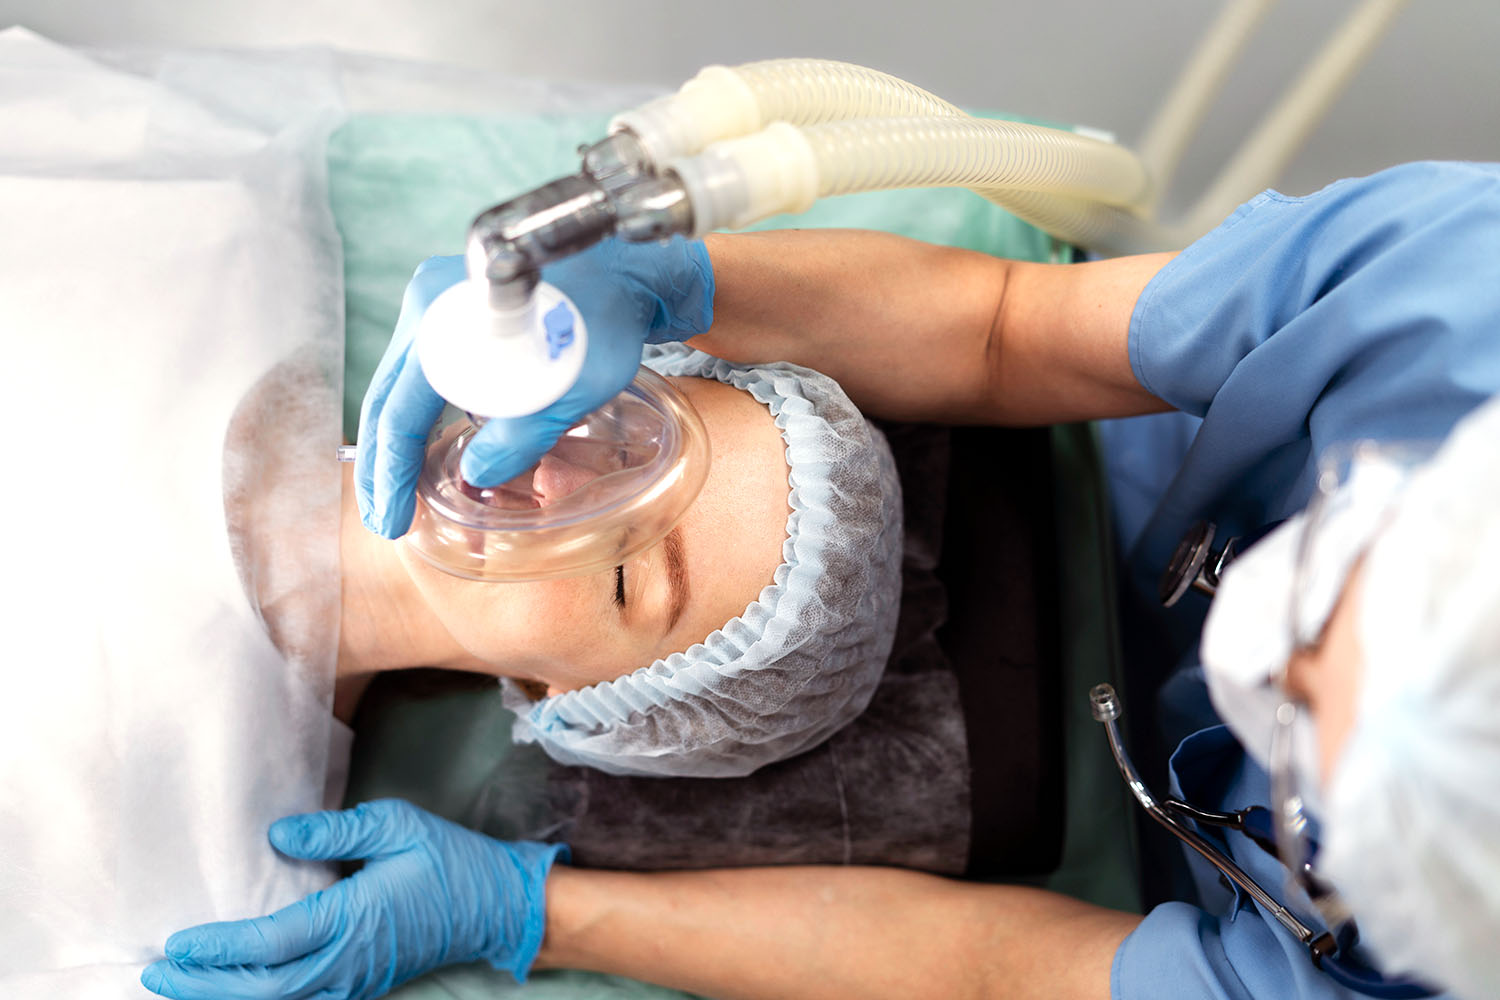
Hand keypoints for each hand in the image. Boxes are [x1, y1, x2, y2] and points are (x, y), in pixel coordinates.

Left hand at [140, 799, 567, 999]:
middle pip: (264, 991)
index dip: (220, 950)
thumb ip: (336, 832)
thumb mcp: (398, 825)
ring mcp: (355, 980)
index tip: (180, 944)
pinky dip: (262, 999)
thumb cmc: (449, 860)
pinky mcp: (361, 983)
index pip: (271, 945)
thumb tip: (278, 836)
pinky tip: (238, 989)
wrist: (496, 906)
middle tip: (158, 972)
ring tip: (183, 985)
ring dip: (227, 998)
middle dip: (206, 986)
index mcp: (353, 921)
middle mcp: (348, 961)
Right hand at [355, 237, 713, 537]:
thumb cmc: (607, 323)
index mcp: (445, 320)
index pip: (400, 411)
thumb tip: (475, 477)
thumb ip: (522, 437)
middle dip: (383, 466)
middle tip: (385, 520)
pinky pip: (423, 370)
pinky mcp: (455, 310)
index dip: (394, 473)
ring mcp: (439, 302)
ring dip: (398, 442)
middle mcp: (429, 304)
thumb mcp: (573, 390)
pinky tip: (423, 450)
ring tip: (399, 495)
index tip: (395, 520)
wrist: (630, 272)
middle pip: (388, 398)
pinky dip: (419, 414)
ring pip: (401, 385)